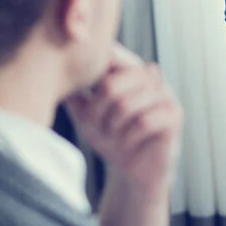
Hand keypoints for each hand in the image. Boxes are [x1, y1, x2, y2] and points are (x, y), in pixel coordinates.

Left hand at [65, 44, 182, 196]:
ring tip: (113, 136)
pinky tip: (128, 143)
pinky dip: (129, 138)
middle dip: (97, 112)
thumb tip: (51, 75)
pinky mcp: (174, 114)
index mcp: (130, 70)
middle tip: (96, 127)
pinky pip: (143, 122)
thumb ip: (77, 96)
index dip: (94, 69)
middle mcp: (151, 76)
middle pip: (112, 84)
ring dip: (113, 127)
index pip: (111, 56)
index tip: (83, 91)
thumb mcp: (88, 116)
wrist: (135, 170)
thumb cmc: (112, 138)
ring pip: (126, 105)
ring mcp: (165, 93)